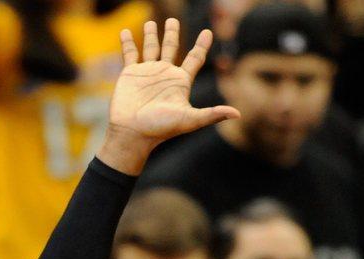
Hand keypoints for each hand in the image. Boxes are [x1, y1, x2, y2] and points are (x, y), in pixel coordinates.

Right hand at [99, 18, 238, 173]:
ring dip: (151, 35)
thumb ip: (212, 114)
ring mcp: (147, 73)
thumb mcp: (190, 120)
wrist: (133, 134)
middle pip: (171, 48)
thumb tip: (238, 114)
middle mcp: (165, 75)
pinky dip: (127, 42)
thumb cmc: (161, 128)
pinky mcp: (130, 74)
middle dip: (172, 33)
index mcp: (180, 82)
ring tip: (151, 23)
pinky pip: (130, 54)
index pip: (194, 58)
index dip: (202, 45)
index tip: (208, 32)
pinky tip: (125, 32)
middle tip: (173, 20)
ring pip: (150, 48)